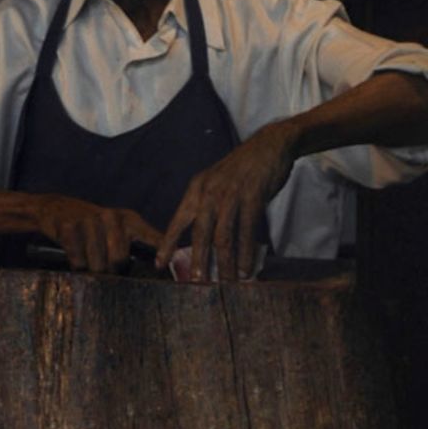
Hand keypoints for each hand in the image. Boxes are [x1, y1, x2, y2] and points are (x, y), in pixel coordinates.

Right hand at [32, 196, 161, 272]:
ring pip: (97, 264)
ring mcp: (89, 221)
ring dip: (90, 269)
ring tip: (86, 260)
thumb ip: (132, 246)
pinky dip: (75, 265)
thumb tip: (150, 270)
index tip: (161, 267)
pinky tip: (73, 255)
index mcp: (128, 218)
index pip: (151, 236)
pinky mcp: (69, 228)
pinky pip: (77, 261)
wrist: (56, 208)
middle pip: (118, 260)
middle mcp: (111, 217)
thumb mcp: (115, 228)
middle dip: (110, 270)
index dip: (160, 252)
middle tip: (102, 267)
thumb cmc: (90, 227)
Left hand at [155, 125, 295, 282]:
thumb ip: (205, 206)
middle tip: (196, 284)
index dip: (167, 244)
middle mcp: (209, 193)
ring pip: (224, 236)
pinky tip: (247, 269)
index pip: (177, 221)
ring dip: (225, 263)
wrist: (269, 145)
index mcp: (196, 190)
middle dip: (197, 261)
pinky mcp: (253, 197)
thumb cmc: (240, 170)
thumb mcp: (214, 183)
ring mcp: (231, 195)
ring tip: (226, 283)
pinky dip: (246, 253)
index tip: (159, 265)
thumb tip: (200, 238)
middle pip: (199, 234)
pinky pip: (247, 231)